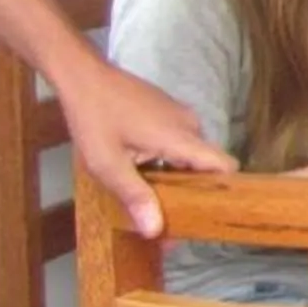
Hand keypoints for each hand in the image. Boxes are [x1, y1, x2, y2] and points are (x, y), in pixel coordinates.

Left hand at [54, 51, 233, 238]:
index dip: (223, 192)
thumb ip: (134, 196)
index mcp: (182, 138)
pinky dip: (167, 159)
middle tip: (170, 217)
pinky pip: (179, 141)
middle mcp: (190, 125)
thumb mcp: (107, 163)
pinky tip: (141, 169)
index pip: (225, 166)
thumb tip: (155, 231)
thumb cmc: (94, 118)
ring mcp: (180, 115)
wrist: (82, 75)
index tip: (207, 215)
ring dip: (175, 175)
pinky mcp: (168, 110)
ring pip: (190, 154)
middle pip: (206, 165)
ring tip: (151, 196)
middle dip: (191, 192)